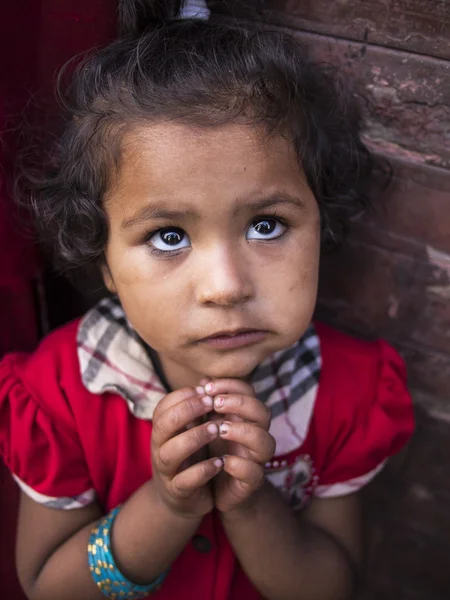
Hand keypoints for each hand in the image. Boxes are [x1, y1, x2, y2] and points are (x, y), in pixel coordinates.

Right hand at [151, 387, 223, 518]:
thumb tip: (208, 380)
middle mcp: (160, 448)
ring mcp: (166, 471)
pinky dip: (202, 471)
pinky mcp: (178, 492)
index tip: (205, 390)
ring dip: (194, 438)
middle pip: (163, 425)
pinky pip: (185, 481)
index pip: (163, 406)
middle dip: (187, 411)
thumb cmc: (190, 458)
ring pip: (170, 452)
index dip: (183, 395)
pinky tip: (220, 462)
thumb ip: (197, 409)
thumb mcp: (191, 431)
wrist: (181, 501)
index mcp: (162, 431)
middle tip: (211, 403)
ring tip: (217, 430)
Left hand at [201, 378, 275, 512]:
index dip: (232, 385)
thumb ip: (206, 404)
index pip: (249, 392)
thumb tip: (203, 380)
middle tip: (214, 404)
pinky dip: (239, 464)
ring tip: (219, 429)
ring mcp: (256, 458)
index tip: (207, 386)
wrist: (210, 489)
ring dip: (243, 431)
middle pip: (263, 412)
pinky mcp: (250, 482)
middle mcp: (255, 434)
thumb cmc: (210, 450)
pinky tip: (221, 461)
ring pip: (266, 441)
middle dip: (239, 403)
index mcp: (244, 417)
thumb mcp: (205, 424)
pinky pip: (254, 472)